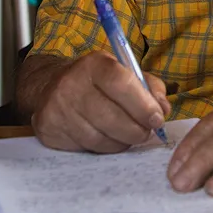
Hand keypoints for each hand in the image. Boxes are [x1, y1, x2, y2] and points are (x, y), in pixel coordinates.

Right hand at [31, 52, 170, 153]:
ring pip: (99, 139)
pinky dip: (103, 148)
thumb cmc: (97, 82)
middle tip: (146, 133)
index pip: (121, 84)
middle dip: (136, 130)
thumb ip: (149, 87)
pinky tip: (107, 138)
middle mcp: (72, 84)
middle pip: (111, 117)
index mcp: (94, 65)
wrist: (51, 88)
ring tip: (127, 135)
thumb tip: (163, 109)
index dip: (143, 106)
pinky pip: (85, 148)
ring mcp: (58, 109)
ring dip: (121, 142)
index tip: (157, 119)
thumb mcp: (124, 73)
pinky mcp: (49, 130)